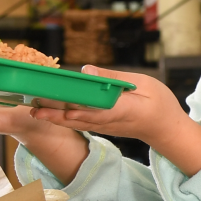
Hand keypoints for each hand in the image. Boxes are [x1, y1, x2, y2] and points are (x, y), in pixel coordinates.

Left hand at [31, 66, 200, 175]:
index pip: (105, 110)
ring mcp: (107, 127)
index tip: (69, 110)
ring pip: (79, 124)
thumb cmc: (159, 103)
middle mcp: (114, 122)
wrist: (165, 129)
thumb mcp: (145, 83)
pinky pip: (81, 125)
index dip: (86, 111)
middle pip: (84, 119)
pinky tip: (48, 114)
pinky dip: (63, 120)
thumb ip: (115, 78)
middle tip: (36, 109)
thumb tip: (86, 71)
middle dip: (59, 115)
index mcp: (130, 109)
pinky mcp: (103, 128)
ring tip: (35, 111)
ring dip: (56, 119)